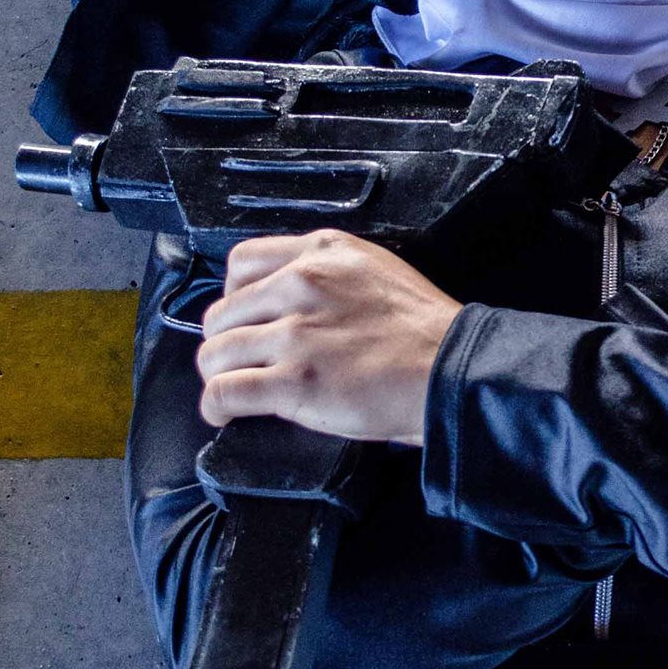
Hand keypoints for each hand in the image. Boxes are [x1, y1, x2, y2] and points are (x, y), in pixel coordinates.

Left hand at [196, 230, 463, 444]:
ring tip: (229, 390)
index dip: (234, 295)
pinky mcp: (293, 382)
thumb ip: (329, 275)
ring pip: (216, 352)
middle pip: (222, 312)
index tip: (244, 317)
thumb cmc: (426, 331)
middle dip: (226, 340)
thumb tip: (291, 302)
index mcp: (322, 253)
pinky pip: (224, 392)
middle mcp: (301, 285)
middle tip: (241, 361)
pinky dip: (215, 407)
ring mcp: (295, 335)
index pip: (241, 263)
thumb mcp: (376, 271)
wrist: (452, 370)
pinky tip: (223, 415)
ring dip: (217, 375)